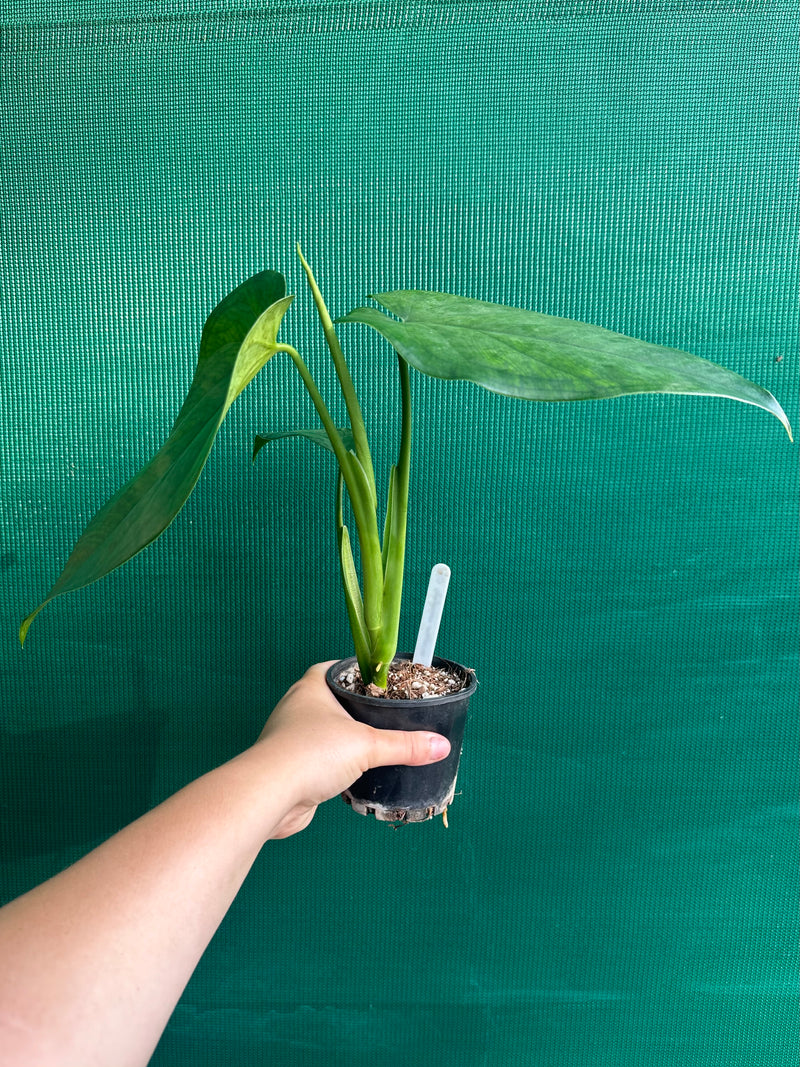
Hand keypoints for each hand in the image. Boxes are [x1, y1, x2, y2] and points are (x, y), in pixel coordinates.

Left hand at [253, 661, 450, 836]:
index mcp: (311, 688)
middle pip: (331, 700)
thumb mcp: (367, 745)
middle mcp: (297, 708)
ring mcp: (290, 738)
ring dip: (344, 739)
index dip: (355, 670)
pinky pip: (318, 760)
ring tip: (374, 744)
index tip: (379, 678)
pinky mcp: (290, 768)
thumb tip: (441, 745)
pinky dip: (335, 765)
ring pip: (324, 732)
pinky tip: (354, 774)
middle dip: (355, 707)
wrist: (270, 796)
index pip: (334, 668)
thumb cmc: (311, 753)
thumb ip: (405, 745)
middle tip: (384, 713)